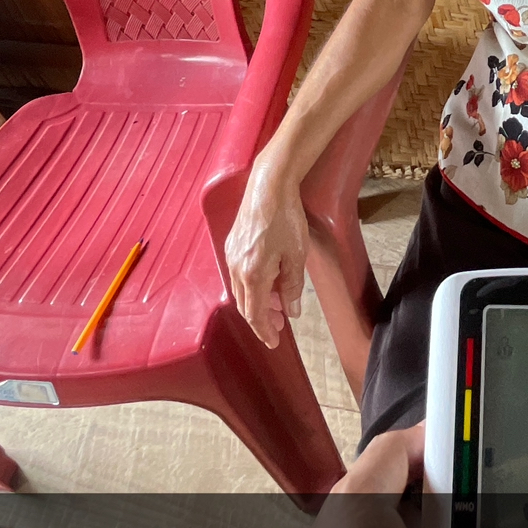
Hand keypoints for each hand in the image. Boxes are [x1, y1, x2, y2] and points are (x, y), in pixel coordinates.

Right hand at [224, 153, 310, 347]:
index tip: (274, 342)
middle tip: (279, 325)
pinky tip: (269, 279)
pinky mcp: (232, 244)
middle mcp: (236, 268)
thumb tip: (292, 311)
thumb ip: (292, 287)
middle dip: (261, 319)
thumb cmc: (286, 219)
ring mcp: (231, 255)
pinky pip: (239, 274)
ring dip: (258, 301)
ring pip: (241, 290)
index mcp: (253, 275)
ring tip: (278, 301)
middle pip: (245, 305)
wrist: (269, 186)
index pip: (255, 314)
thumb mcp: (297, 256)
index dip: (264, 331)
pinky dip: (253, 284)